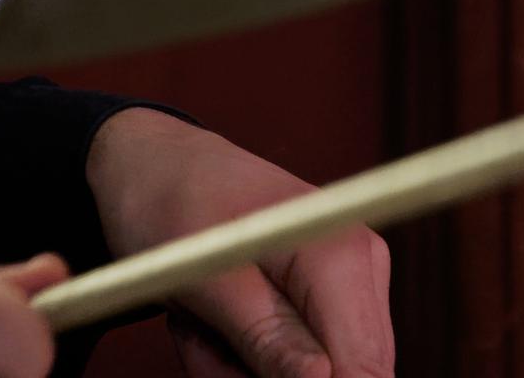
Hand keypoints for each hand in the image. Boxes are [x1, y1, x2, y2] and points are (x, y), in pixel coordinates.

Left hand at [86, 111, 393, 377]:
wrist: (160, 166)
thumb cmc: (171, 202)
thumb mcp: (202, 277)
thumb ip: (264, 334)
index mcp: (340, 255)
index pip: (364, 366)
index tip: (243, 365)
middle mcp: (361, 270)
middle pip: (335, 377)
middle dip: (258, 376)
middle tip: (201, 335)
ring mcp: (348, 289)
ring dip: (242, 369)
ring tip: (202, 322)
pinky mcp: (327, 306)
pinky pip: (296, 367)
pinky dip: (244, 361)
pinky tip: (216, 323)